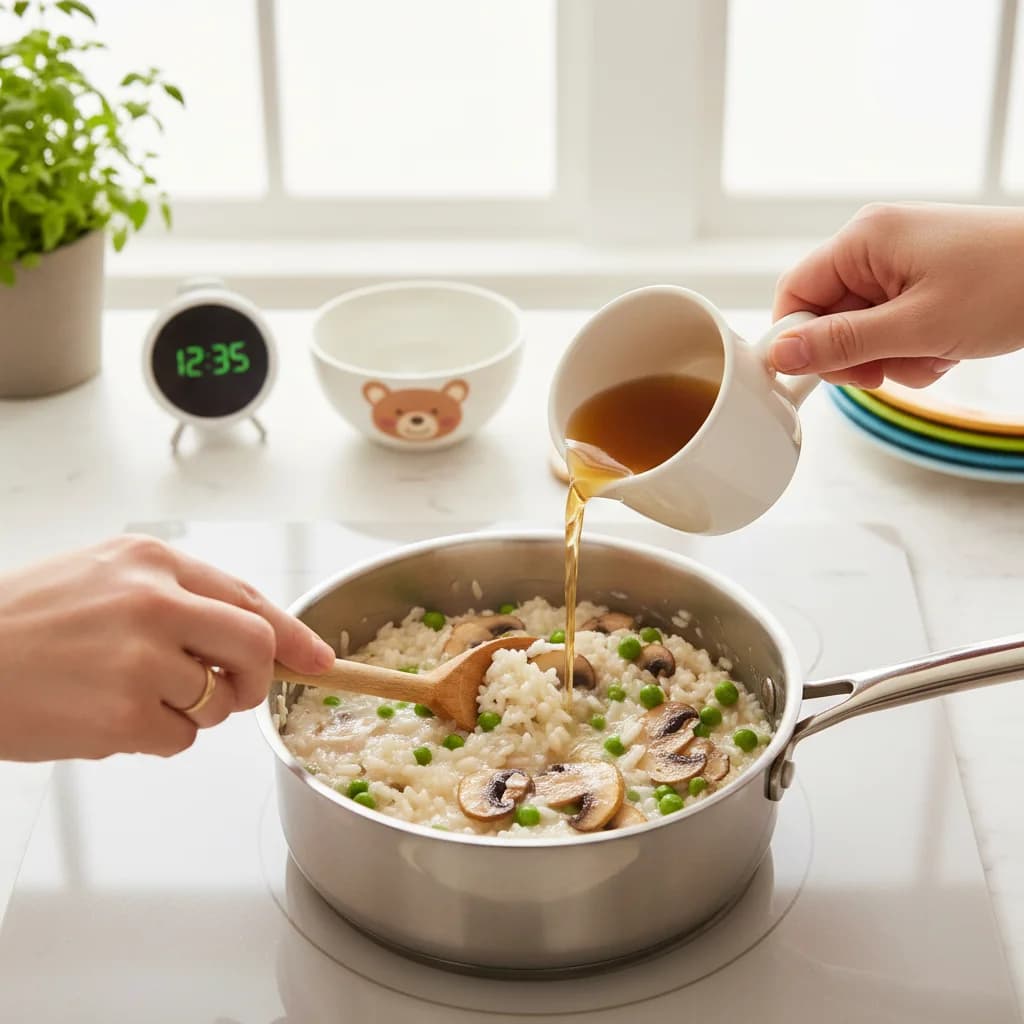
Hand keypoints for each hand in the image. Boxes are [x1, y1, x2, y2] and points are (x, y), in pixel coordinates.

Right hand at [0, 535, 335, 760]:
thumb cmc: (26, 622)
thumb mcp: (106, 578)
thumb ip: (180, 598)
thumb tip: (255, 637)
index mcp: (153, 561)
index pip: (249, 598)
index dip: (295, 634)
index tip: (321, 658)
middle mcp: (155, 602)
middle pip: (256, 646)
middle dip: (258, 679)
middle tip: (235, 690)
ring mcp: (142, 659)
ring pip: (217, 702)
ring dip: (191, 712)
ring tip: (133, 696)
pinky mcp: (123, 714)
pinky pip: (179, 740)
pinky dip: (155, 739)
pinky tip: (108, 717)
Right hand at [770, 203, 1023, 388]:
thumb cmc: (1009, 285)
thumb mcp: (916, 327)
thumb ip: (842, 344)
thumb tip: (781, 355)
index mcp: (863, 240)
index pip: (794, 294)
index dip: (798, 340)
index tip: (816, 375)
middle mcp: (874, 244)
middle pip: (827, 317)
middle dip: (856, 354)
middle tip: (889, 369)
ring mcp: (898, 262)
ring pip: (860, 329)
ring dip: (890, 357)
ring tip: (933, 353)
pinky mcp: (920, 280)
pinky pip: (890, 325)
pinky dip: (912, 347)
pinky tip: (945, 347)